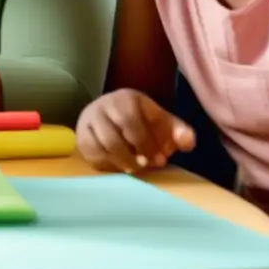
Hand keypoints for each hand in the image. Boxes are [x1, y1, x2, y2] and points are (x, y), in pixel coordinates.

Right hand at [77, 89, 195, 172]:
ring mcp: (87, 121)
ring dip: (118, 162)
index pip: (131, 123)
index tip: (159, 160)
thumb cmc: (144, 120)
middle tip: (144, 166)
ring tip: (133, 169)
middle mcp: (101, 107)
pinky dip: (106, 164)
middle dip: (130, 157)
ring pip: (97, 148)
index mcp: (124, 98)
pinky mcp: (80, 136)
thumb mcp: (164, 123)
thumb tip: (187, 143)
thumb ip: (180, 133)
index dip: (145, 145)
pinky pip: (90, 154)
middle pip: (111, 138)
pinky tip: (120, 166)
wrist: (114, 113)